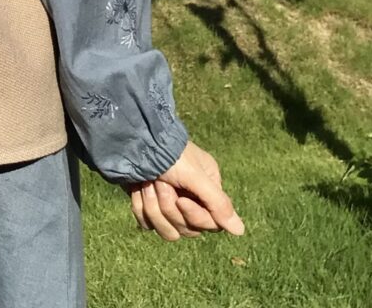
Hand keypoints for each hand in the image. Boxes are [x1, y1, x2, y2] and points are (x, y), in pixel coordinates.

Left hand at [122, 139, 243, 240]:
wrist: (131, 141)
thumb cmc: (166, 153)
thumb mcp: (195, 175)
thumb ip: (218, 203)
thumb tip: (240, 231)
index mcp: (208, 188)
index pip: (211, 224)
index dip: (195, 217)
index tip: (182, 201)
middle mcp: (191, 198)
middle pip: (188, 229)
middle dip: (170, 207)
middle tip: (160, 183)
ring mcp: (168, 204)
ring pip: (168, 230)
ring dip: (153, 206)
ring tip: (146, 184)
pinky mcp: (148, 206)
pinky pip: (147, 224)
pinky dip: (139, 206)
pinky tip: (137, 189)